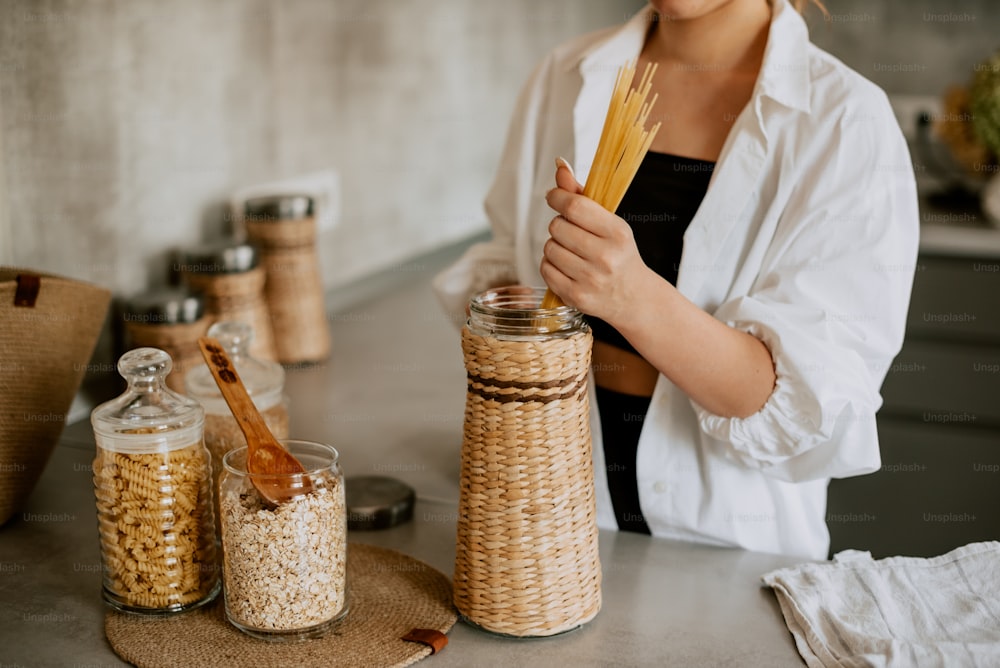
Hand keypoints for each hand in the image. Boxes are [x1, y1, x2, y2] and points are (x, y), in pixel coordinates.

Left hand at [540, 158, 649, 324]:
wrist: (633, 297)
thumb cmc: (618, 254)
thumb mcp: (609, 223)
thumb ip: (581, 196)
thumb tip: (559, 165)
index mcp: (617, 233)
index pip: (575, 207)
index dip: (557, 197)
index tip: (553, 196)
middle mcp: (605, 257)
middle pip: (557, 227)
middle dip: (559, 225)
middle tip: (572, 232)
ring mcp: (589, 279)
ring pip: (549, 248)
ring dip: (554, 246)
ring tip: (571, 252)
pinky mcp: (576, 297)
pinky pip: (545, 269)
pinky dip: (550, 265)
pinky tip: (566, 267)